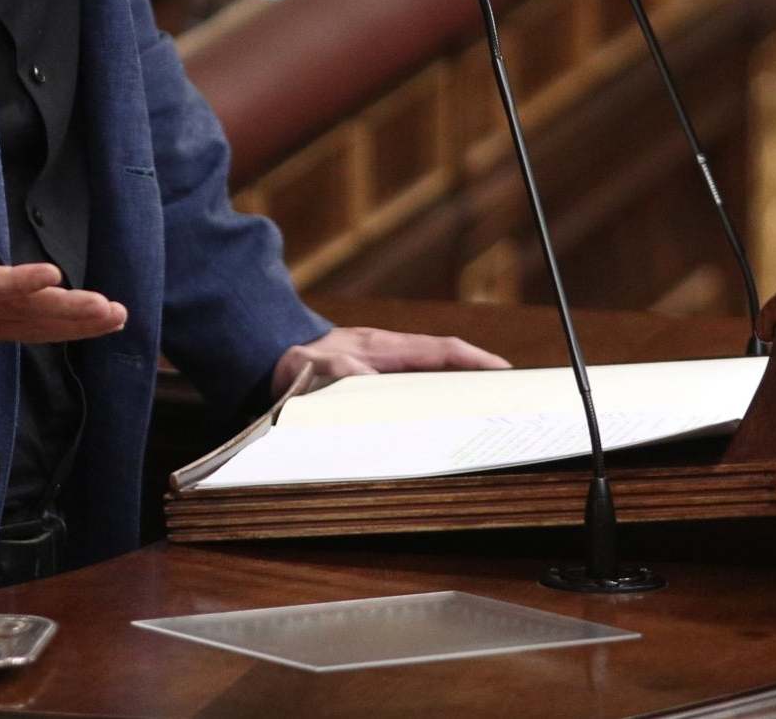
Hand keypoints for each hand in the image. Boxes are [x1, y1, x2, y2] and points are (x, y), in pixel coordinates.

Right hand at [0, 155, 126, 343]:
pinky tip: (104, 323)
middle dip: (66, 311)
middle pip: (22, 314)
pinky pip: (38, 332)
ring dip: (79, 325)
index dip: (19, 284)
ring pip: (35, 328)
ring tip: (117, 315)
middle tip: (105, 306)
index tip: (53, 274)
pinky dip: (72, 330)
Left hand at [270, 326, 509, 400]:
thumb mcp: (315, 367)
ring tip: (481, 419)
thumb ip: (340, 372)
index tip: (506, 372)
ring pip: (429, 379)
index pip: (441, 350)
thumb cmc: (292, 361)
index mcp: (383, 348)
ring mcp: (381, 367)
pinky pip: (410, 393)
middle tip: (508, 401)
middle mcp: (388, 354)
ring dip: (454, 394)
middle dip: (477, 379)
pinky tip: (434, 428)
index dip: (476, 360)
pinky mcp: (371, 382)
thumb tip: (369, 379)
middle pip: (444, 364)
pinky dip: (428, 405)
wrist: (267, 355)